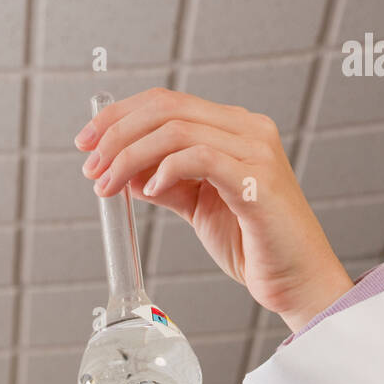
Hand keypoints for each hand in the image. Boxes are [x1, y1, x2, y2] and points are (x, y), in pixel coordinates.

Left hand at [75, 87, 353, 333]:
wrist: (297, 281)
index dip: (119, 116)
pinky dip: (166, 170)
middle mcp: (247, 129)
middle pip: (166, 107)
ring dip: (131, 156)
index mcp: (234, 129)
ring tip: (107, 185)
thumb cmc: (254, 246)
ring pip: (177, 130)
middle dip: (116, 133)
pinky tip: (148, 191)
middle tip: (89, 165)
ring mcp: (256, 152)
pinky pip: (202, 158)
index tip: (86, 142)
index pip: (166, 102)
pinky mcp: (257, 181)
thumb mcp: (198, 207)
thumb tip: (123, 172)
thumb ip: (166, 184)